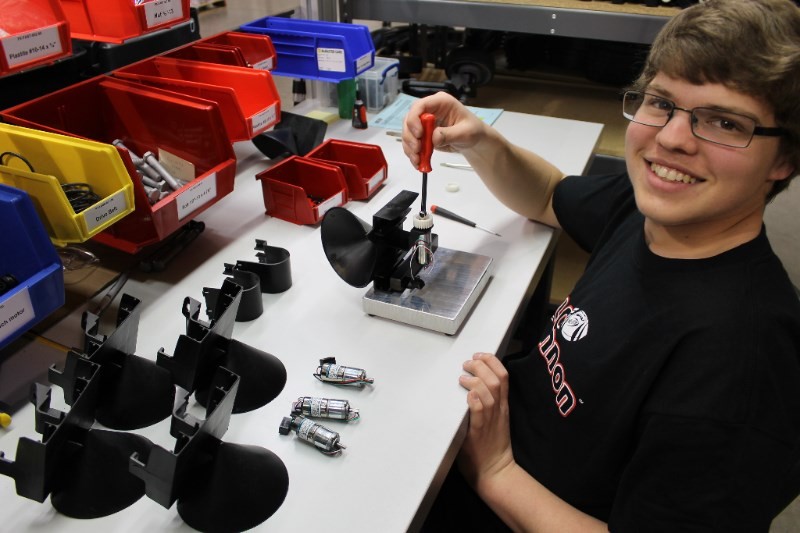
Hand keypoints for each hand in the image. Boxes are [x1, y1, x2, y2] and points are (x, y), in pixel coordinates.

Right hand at [402, 92, 486, 168]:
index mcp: (440, 102)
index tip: (419, 134)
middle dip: (410, 136)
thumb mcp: (465, 132)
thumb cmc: (473, 131)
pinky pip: (412, 143)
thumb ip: (449, 134)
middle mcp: (429, 110)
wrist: (473, 141)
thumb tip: (433, 138)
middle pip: (409, 119)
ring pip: (408, 132)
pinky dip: (412, 153)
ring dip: (409, 147)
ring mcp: (424, 123)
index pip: (420, 105)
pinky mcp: (422, 135)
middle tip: (417, 149)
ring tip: (418, 159)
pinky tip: (418, 162)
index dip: (414, 118)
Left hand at [457, 352, 515, 492]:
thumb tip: (470, 385)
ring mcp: (490, 421)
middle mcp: (498, 411)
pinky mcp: (479, 433)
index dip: (492, 361)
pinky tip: (468, 394)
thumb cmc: (491, 446)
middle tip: (467, 363)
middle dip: (482, 366)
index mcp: (502, 406)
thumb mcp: (495, 420)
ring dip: (475, 381)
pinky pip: (480, 413)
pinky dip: (475, 400)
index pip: (504, 376)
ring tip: (463, 377)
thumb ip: (486, 404)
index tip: (480, 355)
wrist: (495, 472)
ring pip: (489, 393)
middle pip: (496, 380)